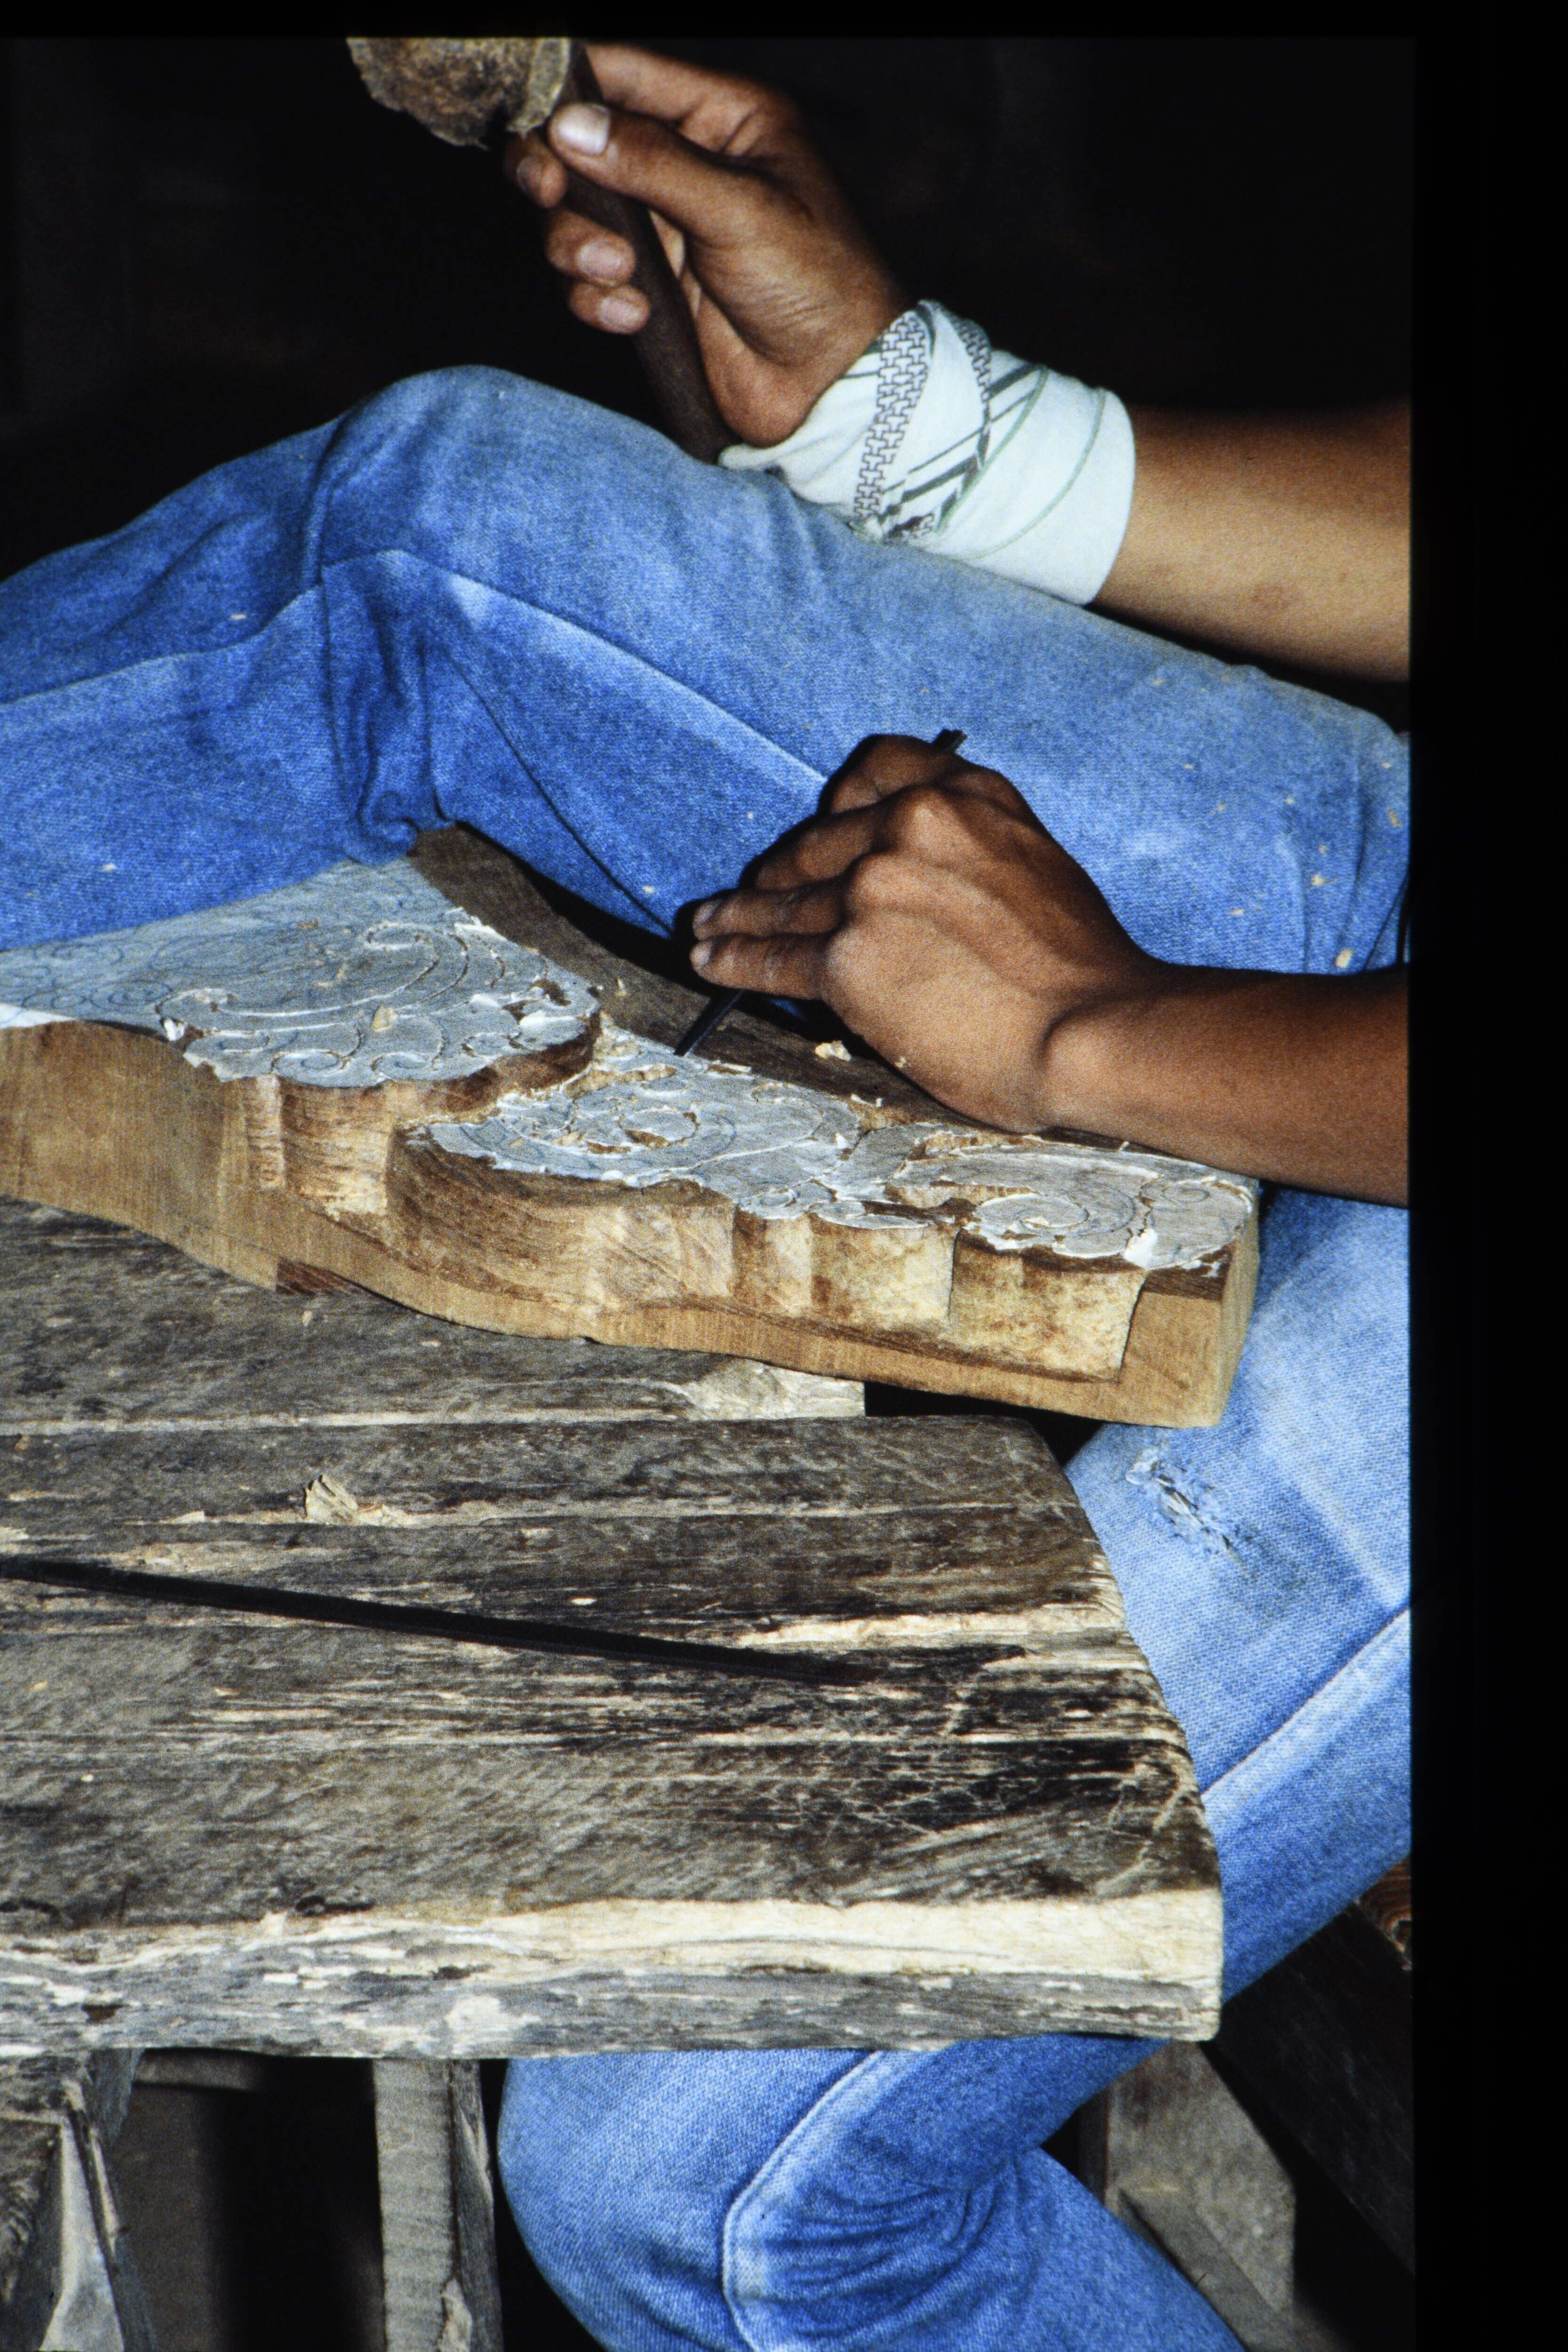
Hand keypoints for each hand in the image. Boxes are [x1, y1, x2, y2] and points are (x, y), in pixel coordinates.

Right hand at [507, 44, 905, 446]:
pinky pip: (589, 279)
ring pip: (575, 216)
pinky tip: (634, 316)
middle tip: (547, 192)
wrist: (831, 387)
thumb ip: (653, 162)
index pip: (626, 76)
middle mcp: (687, 165)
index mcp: (723, 119)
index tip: (538, 121)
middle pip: (581, 145)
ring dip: (577, 245)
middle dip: (557, 174)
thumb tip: (571, 125)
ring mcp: (666, 229)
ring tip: (618, 270)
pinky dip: (597, 298)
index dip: (570, 91)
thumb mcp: (739, 208)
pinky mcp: (653, 289)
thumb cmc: (816, 283)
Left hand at [688, 735, 1157, 1133]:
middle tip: (750, 893)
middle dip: (780, 873)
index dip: (835, 805)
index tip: (818, 826)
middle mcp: (912, 826)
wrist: (1095, 1030)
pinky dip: (731, 957)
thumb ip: (968, 856)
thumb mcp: (1034, 869)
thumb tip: (911, 888)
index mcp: (968, 796)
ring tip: (706, 925)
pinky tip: (710, 959)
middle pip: (816, 842)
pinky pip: (770, 955)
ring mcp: (872, 889)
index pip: (874, 769)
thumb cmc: (1079, 974)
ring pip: (782, 899)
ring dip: (735, 914)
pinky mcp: (846, 957)